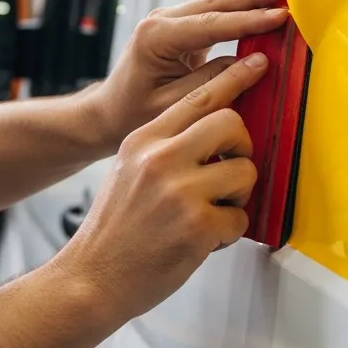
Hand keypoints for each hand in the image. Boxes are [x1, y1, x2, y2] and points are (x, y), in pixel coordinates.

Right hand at [59, 52, 267, 322]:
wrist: (91, 280)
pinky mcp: (197, 227)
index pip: (198, 98)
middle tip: (232, 169)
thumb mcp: (129, 170)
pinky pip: (241, 217)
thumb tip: (215, 132)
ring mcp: (180, 192)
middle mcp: (160, 159)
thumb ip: (166, 146)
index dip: (233, 80)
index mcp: (143, 141)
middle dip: (242, 147)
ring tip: (214, 212)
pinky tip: (206, 240)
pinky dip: (230, 232)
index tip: (257, 66)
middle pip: (231, 123)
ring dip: (238, 195)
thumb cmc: (114, 231)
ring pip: (245, 171)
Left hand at [89, 0, 290, 151]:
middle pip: (215, 2)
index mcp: (157, 38)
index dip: (250, 19)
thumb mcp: (174, 105)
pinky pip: (210, 2)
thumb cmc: (136, 114)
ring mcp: (168, 18)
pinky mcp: (177, 23)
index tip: (281, 16)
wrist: (109, 112)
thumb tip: (256, 61)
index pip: (212, 24)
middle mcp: (161, 20)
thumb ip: (214, 82)